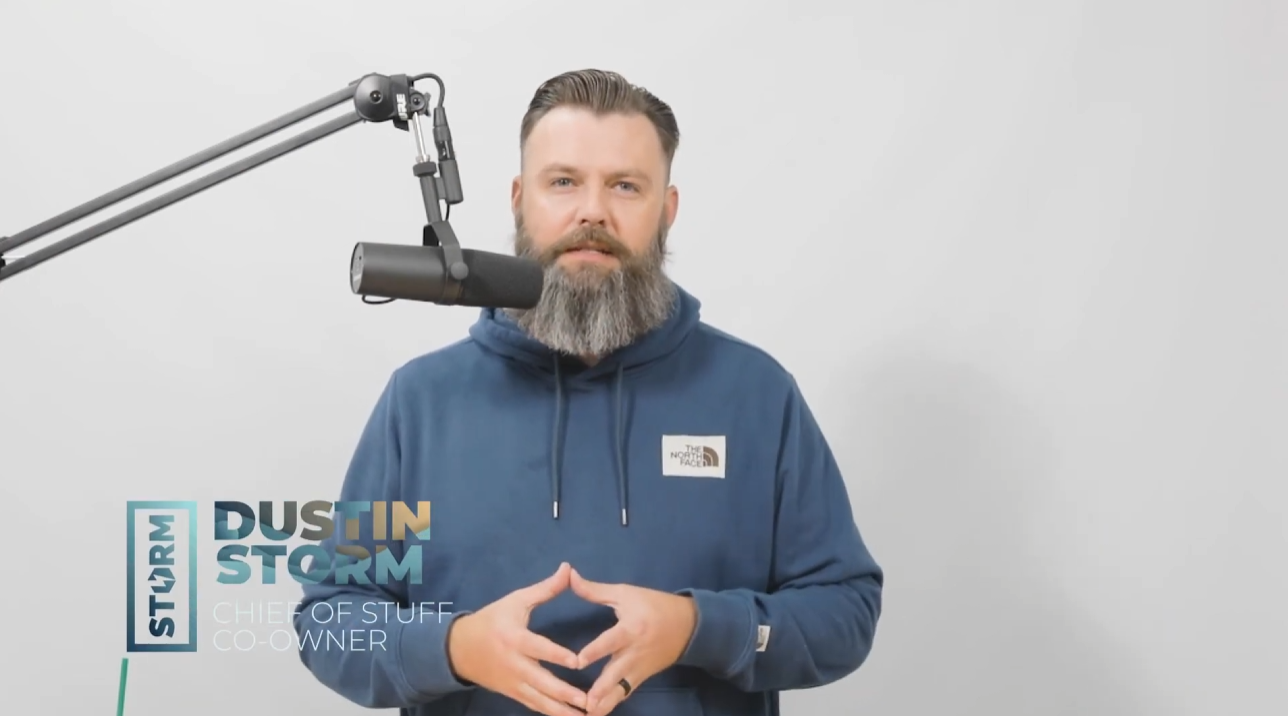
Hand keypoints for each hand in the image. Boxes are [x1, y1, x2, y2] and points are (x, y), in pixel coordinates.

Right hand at [448, 562, 587, 715]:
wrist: (459, 649)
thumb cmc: (492, 620)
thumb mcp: (516, 601)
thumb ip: (545, 589)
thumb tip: (568, 568)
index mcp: (515, 638)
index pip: (538, 648)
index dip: (557, 655)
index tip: (577, 661)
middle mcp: (515, 664)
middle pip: (541, 682)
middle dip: (564, 693)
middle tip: (587, 701)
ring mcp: (514, 683)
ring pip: (540, 700)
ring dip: (562, 710)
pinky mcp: (513, 694)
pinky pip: (534, 706)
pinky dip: (551, 713)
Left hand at [569, 568, 697, 715]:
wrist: (689, 625)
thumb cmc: (653, 605)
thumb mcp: (626, 593)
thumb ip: (595, 590)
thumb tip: (570, 575)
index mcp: (630, 629)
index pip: (611, 641)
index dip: (595, 651)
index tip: (578, 662)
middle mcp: (634, 652)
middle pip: (616, 673)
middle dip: (600, 690)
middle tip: (584, 703)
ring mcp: (639, 668)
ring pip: (620, 690)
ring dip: (605, 703)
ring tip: (588, 715)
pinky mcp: (641, 677)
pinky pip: (625, 693)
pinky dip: (613, 704)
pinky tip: (597, 713)